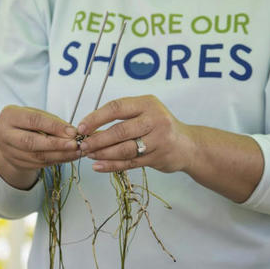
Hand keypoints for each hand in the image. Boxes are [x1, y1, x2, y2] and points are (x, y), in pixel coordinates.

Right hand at [0, 105, 79, 172]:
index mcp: (9, 116)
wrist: (10, 137)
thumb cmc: (27, 122)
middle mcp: (4, 134)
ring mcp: (8, 151)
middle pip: (31, 142)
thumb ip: (52, 121)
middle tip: (74, 145)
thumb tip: (72, 132)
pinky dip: (56, 161)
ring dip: (60, 155)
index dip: (54, 127)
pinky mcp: (16, 163)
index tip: (72, 131)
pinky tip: (68, 157)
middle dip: (56, 144)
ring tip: (76, 152)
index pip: (34, 121)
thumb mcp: (36, 114)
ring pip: (36, 156)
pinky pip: (39, 164)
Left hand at [77, 95, 195, 172]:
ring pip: (125, 148)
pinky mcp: (158, 157)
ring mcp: (158, 139)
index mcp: (147, 103)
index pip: (116, 107)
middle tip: (83, 145)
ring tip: (89, 155)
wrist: (188, 145)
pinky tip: (99, 166)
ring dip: (103, 153)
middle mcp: (154, 119)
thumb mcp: (145, 112)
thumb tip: (89, 128)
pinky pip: (130, 162)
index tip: (81, 127)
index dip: (96, 118)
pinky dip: (112, 165)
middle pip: (120, 130)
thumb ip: (123, 117)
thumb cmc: (160, 126)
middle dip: (97, 139)